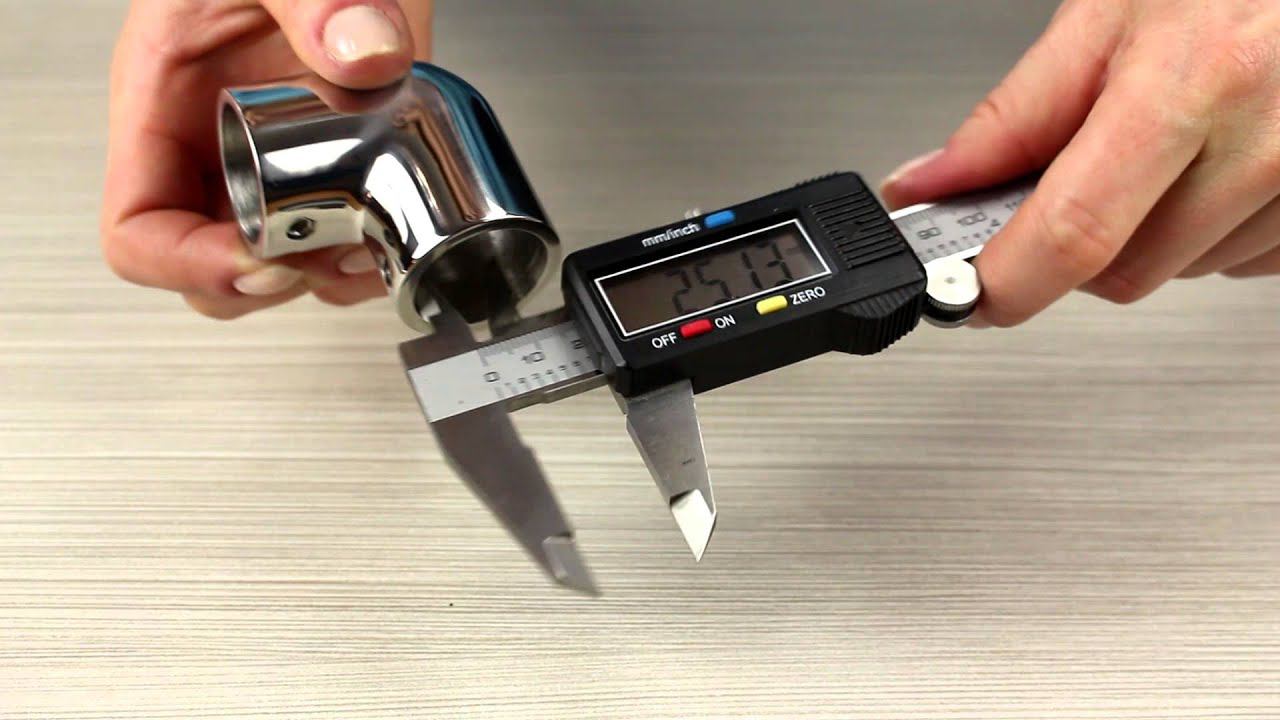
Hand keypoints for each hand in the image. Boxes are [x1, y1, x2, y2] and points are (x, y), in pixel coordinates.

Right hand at [101, 0, 432, 318]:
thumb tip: (363, 51)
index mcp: (167, 100)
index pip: (138, 229)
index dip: (190, 265)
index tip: (261, 259)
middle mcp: (215, 141)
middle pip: (205, 264)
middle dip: (265, 279)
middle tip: (324, 251)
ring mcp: (276, 156)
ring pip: (274, 259)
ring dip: (323, 275)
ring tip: (368, 247)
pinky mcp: (337, 158)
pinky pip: (332, 233)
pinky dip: (363, 251)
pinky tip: (394, 230)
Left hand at [881, 0, 1279, 326]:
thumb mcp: (1107, 17)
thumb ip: (1012, 116)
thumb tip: (931, 185)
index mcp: (1195, 83)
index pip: (1073, 232)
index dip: (1006, 280)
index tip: (966, 293)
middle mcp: (1264, 143)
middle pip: (1120, 271)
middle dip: (1076, 240)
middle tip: (1082, 171)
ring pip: (1179, 271)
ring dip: (1147, 230)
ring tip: (1170, 143)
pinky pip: (1238, 263)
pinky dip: (1208, 228)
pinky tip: (1215, 162)